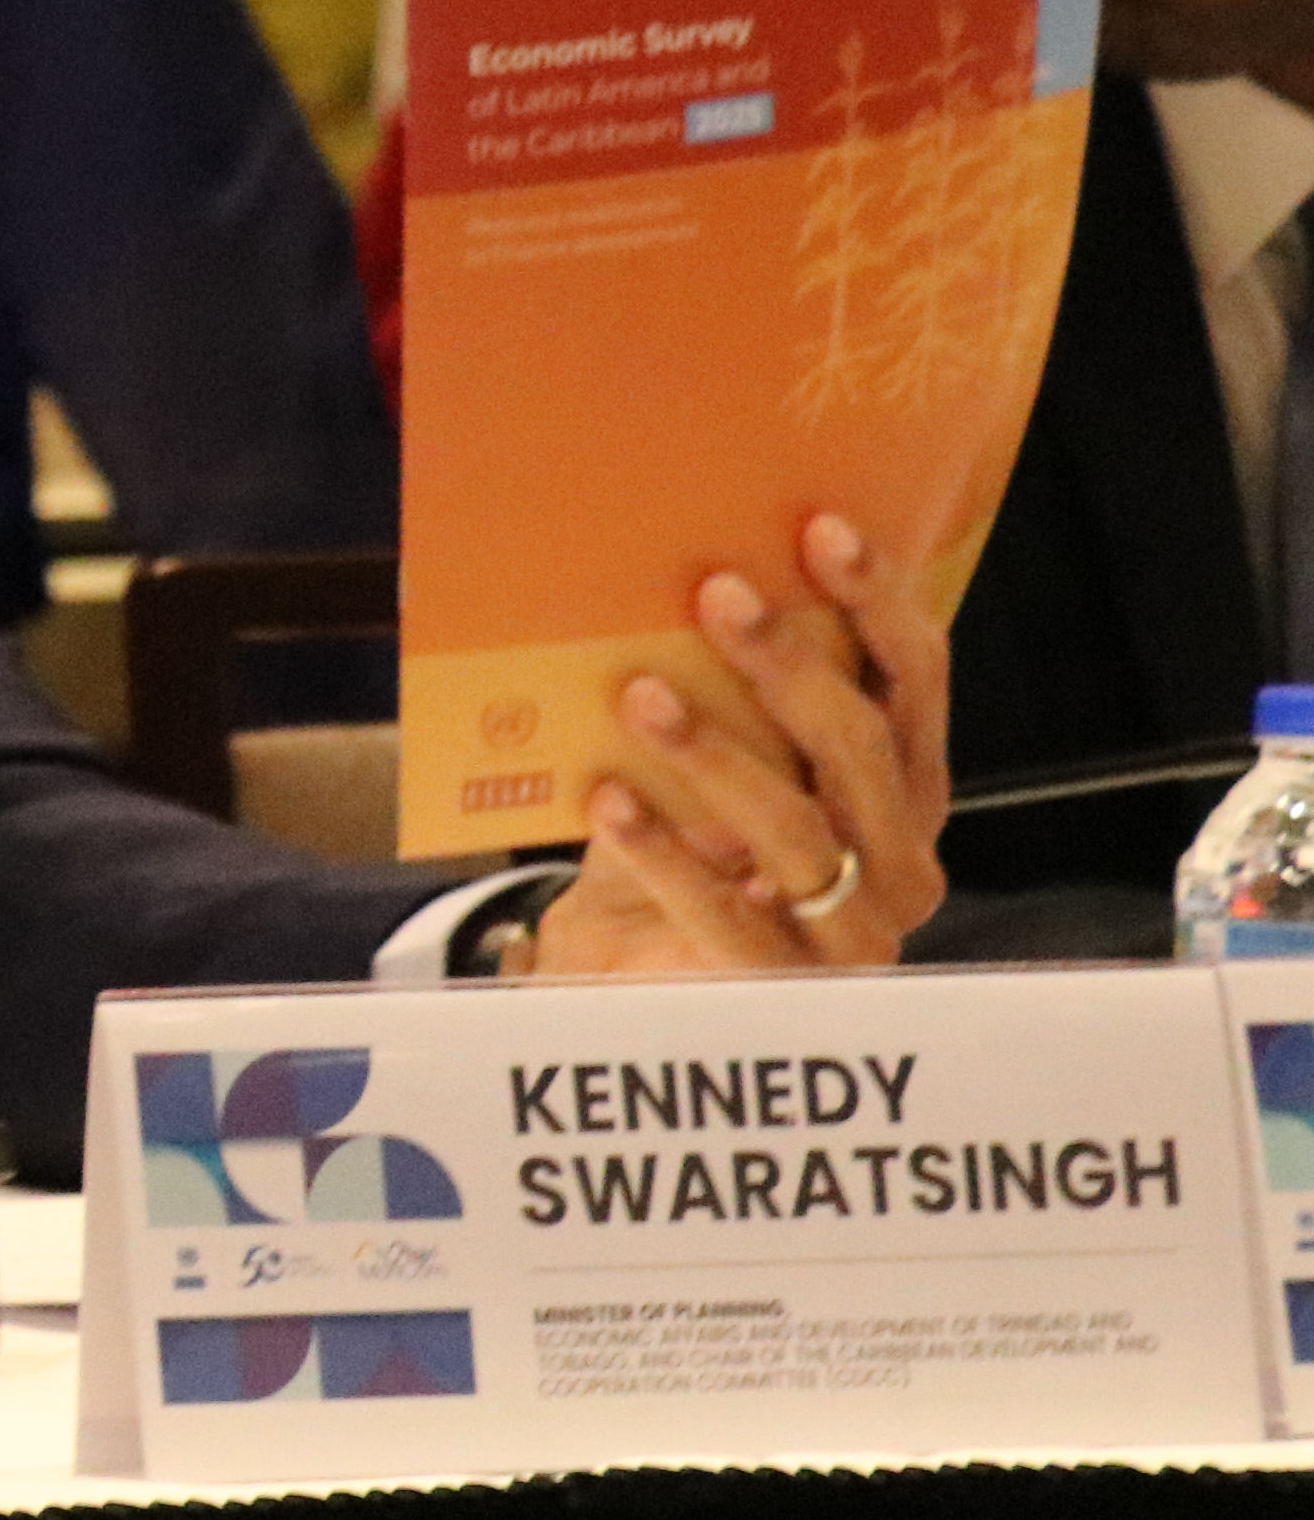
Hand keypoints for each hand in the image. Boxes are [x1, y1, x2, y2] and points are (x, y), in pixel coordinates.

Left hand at [530, 511, 950, 978]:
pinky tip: (607, 802)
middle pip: (862, 748)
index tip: (821, 530)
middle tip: (717, 594)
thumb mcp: (715, 764)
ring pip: (799, 829)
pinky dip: (664, 854)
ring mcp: (855, 934)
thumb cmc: (685, 853)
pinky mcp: (785, 989)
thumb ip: (732, 695)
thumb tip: (698, 579)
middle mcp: (902, 861)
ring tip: (642, 695)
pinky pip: (727, 915)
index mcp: (904, 790)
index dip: (877, 605)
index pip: (913, 684)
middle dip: (790, 664)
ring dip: (717, 754)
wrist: (640, 978)